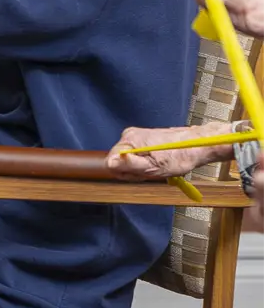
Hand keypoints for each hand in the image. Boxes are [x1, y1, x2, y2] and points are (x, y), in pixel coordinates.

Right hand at [105, 125, 232, 179]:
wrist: (198, 145)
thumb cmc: (180, 156)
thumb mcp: (154, 167)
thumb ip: (130, 165)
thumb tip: (109, 163)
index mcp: (129, 140)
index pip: (111, 162)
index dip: (126, 172)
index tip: (141, 173)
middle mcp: (130, 134)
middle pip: (119, 160)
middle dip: (134, 170)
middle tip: (152, 171)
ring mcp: (137, 135)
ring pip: (128, 159)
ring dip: (141, 166)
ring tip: (158, 166)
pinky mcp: (143, 138)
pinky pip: (136, 155)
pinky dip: (146, 161)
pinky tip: (158, 162)